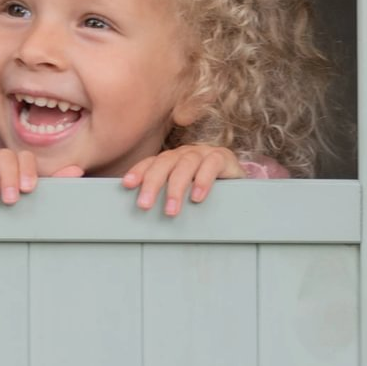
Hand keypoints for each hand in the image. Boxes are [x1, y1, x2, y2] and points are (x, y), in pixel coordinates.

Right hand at [0, 145, 82, 204]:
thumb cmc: (3, 210)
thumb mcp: (27, 200)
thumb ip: (52, 185)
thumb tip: (76, 171)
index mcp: (16, 167)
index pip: (24, 157)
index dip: (28, 169)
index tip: (29, 189)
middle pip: (5, 155)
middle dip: (9, 176)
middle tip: (10, 199)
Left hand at [121, 144, 243, 215]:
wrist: (239, 180)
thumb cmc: (206, 188)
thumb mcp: (184, 191)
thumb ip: (166, 195)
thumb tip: (142, 212)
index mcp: (172, 159)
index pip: (152, 162)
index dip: (139, 171)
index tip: (127, 185)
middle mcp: (185, 153)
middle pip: (165, 163)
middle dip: (152, 183)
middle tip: (144, 205)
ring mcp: (204, 153)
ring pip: (186, 164)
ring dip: (176, 188)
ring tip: (170, 210)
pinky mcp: (223, 158)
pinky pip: (212, 165)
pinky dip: (203, 180)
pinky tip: (197, 197)